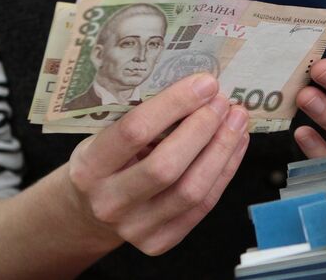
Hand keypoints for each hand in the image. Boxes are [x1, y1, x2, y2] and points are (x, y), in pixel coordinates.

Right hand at [65, 73, 249, 255]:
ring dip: (222, 149)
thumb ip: (143, 118)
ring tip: (237, 120)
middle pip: (166, 165)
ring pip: (192, 190)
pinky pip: (204, 205)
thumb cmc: (106, 162)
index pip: (133, 131)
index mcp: (89, 168)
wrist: (88, 214)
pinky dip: (225, 170)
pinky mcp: (160, 242)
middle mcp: (109, 203)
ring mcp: (135, 228)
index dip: (175, 104)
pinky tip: (236, 144)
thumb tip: (199, 88)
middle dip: (203, 128)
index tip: (205, 83)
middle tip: (224, 101)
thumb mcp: (105, 136)